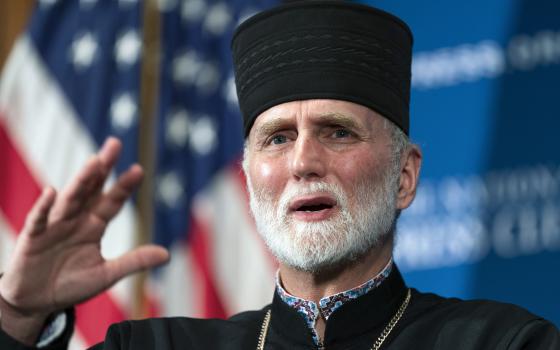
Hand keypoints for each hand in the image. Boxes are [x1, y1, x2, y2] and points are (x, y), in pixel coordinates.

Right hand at [0, 137, 168, 344]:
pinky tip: (52, 192)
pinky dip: (44, 207)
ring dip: (81, 181)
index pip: (113, 201)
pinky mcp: (33, 238)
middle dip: (102, 168)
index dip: (124, 186)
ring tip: (93, 163)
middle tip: (115, 144)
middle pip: (91, 189)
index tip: (139, 170)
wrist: (36, 302)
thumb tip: (167, 254)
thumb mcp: (106, 275)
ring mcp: (54, 225)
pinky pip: (39, 220)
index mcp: (94, 225)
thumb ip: (133, 261)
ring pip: (69, 198)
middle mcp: (76, 219)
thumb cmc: (71, 284)